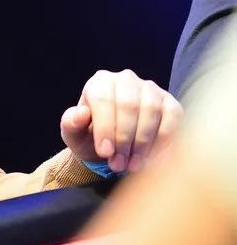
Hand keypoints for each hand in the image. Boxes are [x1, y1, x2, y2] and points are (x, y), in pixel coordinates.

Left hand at [60, 69, 182, 173]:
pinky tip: (150, 158)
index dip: (105, 128)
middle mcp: (126, 79)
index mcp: (100, 82)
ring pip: (151, 112)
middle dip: (124, 139)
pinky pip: (172, 119)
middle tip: (118, 164)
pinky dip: (162, 141)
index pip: (103, 99)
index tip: (104, 153)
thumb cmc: (90, 136)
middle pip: (129, 106)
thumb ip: (71, 123)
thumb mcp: (74, 133)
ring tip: (132, 165)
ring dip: (142, 143)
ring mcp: (151, 89)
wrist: (112, 145)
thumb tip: (81, 113)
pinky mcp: (170, 104)